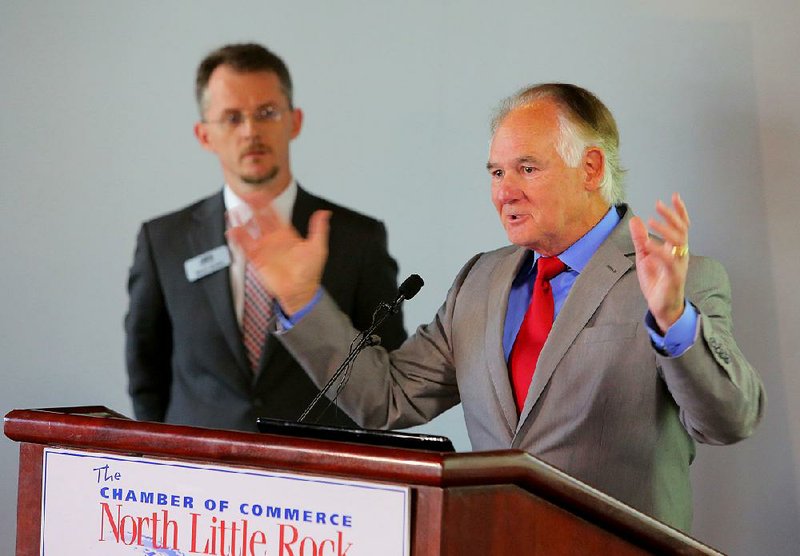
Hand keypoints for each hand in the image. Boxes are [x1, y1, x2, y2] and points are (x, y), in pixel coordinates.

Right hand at [227, 192, 330, 314]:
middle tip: (245, 196)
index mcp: (287, 234)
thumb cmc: (310, 272)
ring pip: (250, 230)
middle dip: (253, 209)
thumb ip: (319, 229)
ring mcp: (264, 248)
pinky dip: (238, 238)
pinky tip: (232, 230)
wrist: (300, 290)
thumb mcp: (317, 247)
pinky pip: (246, 246)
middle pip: (260, 220)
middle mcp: (274, 239)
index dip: (268, 205)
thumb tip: (324, 213)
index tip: (261, 194)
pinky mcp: (257, 259)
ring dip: (242, 221)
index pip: (275, 216)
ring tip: (234, 210)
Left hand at [628, 193, 690, 331]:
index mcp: (675, 248)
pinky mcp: (674, 276)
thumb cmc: (657, 281)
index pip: (681, 225)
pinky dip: (659, 251)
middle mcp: (680, 254)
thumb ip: (641, 239)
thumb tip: (636, 220)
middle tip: (659, 205)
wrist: (661, 306)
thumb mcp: (644, 256)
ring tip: (652, 222)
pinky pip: (669, 261)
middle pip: (682, 230)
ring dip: (666, 230)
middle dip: (672, 216)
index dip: (679, 211)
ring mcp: (679, 265)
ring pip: (678, 243)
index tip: (674, 196)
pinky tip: (649, 245)